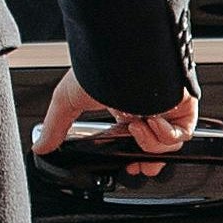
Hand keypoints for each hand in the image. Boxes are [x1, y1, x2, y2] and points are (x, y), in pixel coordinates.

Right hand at [31, 71, 200, 179]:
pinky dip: (164, 135)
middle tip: (133, 165)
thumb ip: (55, 126)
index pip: (131, 141)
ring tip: (134, 126)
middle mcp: (147, 109)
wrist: (123, 55)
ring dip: (148, 143)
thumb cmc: (99, 66)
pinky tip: (150, 120)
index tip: (122, 167)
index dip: (128, 158)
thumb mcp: (68, 99)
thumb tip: (39, 146)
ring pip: (166, 146)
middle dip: (143, 162)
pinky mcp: (183, 109)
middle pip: (153, 149)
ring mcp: (166, 109)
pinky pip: (180, 135)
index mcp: (124, 107)